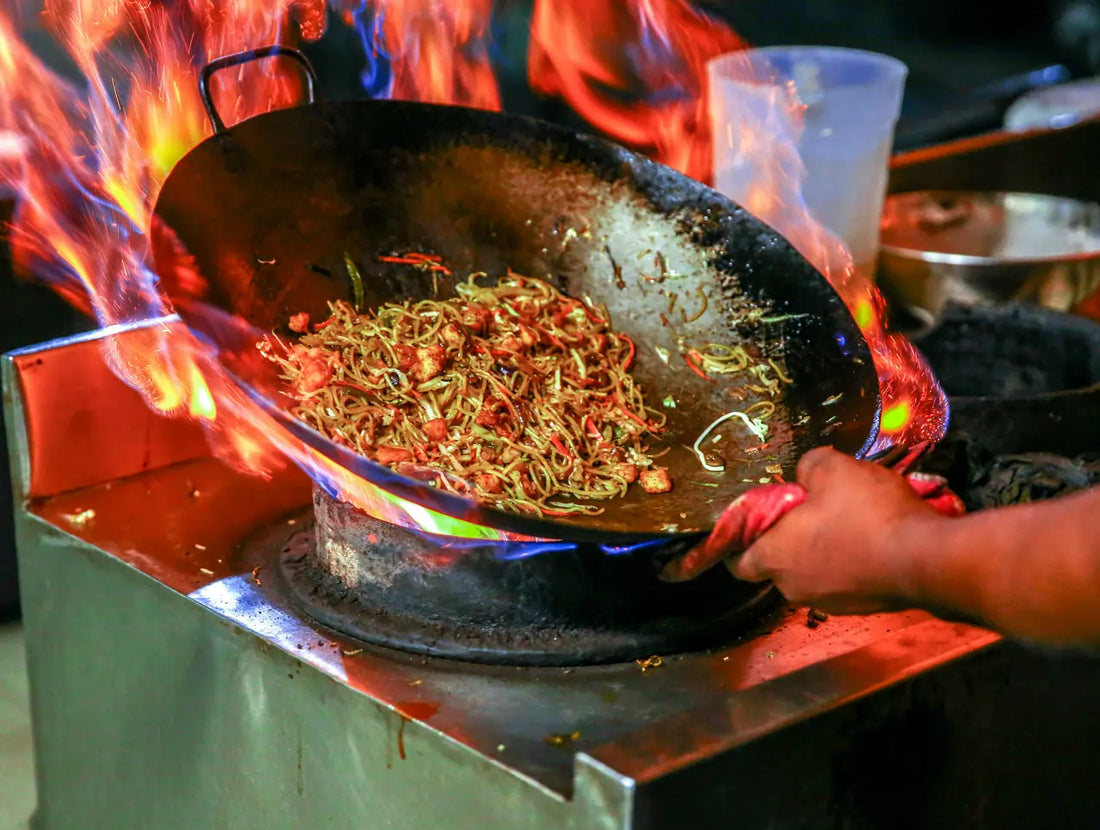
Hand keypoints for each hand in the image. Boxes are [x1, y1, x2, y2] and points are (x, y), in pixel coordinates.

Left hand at [727, 447, 947, 614]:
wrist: (926, 559)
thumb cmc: (868, 514)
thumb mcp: (833, 469)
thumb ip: (808, 466)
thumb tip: (806, 475)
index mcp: (774, 557)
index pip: (736, 562)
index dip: (738, 543)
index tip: (751, 524)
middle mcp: (794, 587)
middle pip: (777, 564)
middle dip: (787, 540)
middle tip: (807, 511)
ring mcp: (829, 602)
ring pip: (812, 573)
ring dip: (821, 551)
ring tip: (845, 520)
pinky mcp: (861, 607)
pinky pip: (843, 581)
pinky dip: (849, 563)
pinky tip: (871, 539)